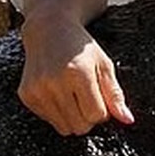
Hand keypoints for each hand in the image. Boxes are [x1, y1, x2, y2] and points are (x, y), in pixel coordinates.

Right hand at [18, 16, 133, 135]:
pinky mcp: (26, 94)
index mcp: (78, 72)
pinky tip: (58, 91)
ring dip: (73, 117)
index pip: (97, 115)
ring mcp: (38, 89)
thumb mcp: (103, 64)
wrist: (49, 28)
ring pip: (64, 128)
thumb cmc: (80, 47)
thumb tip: (128, 120)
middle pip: (80, 126)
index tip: (99, 95)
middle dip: (88, 117)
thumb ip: (115, 94)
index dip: (102, 110)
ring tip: (73, 95)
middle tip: (87, 96)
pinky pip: (48, 120)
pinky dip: (57, 112)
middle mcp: (55, 82)